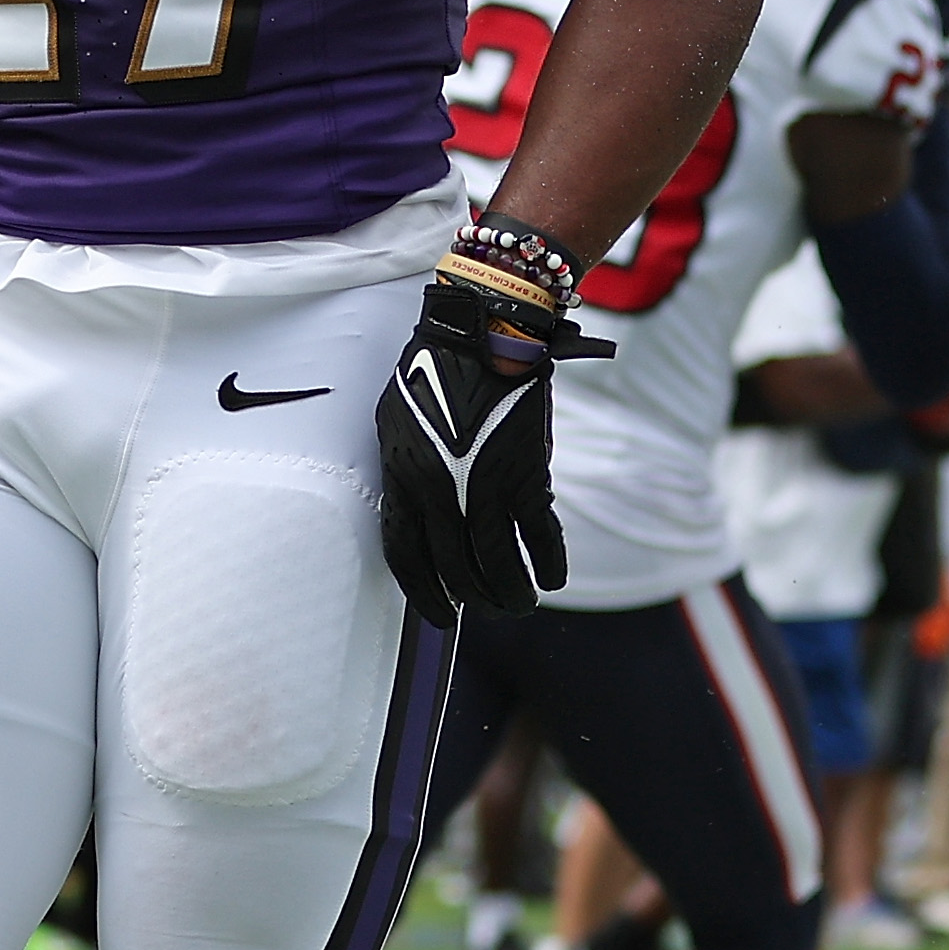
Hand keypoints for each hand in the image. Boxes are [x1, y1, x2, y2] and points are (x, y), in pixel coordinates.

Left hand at [374, 252, 605, 619]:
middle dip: (473, 599)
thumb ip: (403, 472)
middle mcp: (442, 492)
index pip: (406, 555)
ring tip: (520, 604)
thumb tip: (412, 515)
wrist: (481, 334)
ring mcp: (485, 486)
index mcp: (404, 479)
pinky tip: (553, 578)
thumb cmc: (431, 371)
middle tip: (488, 609)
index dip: (423, 593)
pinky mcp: (527, 473)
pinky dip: (549, 561)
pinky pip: (540, 533)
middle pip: (456, 568)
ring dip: (511, 593)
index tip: (439, 614)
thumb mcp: (395, 423)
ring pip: (498, 561)